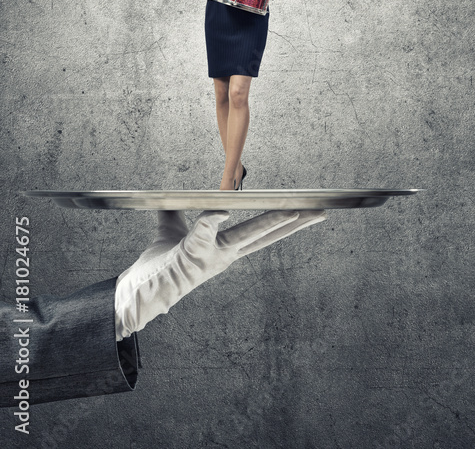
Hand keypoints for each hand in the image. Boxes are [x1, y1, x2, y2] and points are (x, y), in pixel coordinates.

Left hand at [114, 209, 326, 339]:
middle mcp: (226, 253)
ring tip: (292, 213)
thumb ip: (176, 214)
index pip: (263, 232)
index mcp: (227, 247)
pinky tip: (223, 211)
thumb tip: (172, 197)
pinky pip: (203, 233)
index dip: (284, 220)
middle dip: (295, 223)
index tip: (304, 209)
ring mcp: (212, 255)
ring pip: (245, 236)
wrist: (142, 290)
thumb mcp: (170, 231)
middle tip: (319, 212)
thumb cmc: (161, 264)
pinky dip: (211, 221)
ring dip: (268, 224)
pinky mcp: (193, 254)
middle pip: (267, 235)